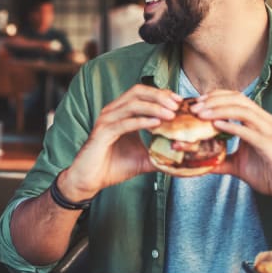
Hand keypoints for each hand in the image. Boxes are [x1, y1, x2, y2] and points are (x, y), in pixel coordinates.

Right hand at [60, 84, 180, 199]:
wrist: (90, 180)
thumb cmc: (113, 167)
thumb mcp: (143, 158)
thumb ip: (160, 153)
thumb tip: (181, 156)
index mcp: (121, 112)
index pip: (143, 94)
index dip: (162, 94)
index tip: (180, 101)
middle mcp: (112, 111)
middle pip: (137, 92)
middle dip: (159, 95)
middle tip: (177, 104)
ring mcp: (106, 120)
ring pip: (132, 104)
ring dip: (154, 107)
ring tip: (171, 114)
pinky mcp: (103, 132)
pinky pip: (125, 122)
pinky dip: (142, 121)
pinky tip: (157, 123)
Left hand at [190, 90, 271, 206]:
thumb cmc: (267, 174)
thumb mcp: (237, 164)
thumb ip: (220, 159)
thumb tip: (199, 162)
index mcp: (258, 120)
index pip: (236, 98)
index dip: (216, 96)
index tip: (197, 102)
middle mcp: (265, 120)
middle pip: (238, 99)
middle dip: (214, 100)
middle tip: (194, 108)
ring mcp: (269, 131)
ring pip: (243, 110)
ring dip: (219, 110)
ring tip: (201, 115)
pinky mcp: (270, 144)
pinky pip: (248, 131)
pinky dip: (231, 126)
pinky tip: (216, 125)